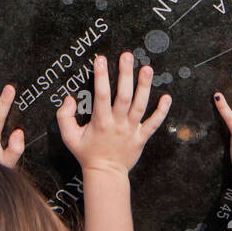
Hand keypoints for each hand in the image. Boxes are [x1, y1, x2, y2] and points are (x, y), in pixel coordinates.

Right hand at [56, 53, 170, 175]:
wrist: (105, 174)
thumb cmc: (87, 154)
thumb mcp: (69, 137)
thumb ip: (64, 117)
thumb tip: (69, 99)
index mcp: (100, 122)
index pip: (100, 95)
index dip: (101, 76)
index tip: (101, 59)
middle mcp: (117, 124)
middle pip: (123, 96)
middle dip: (125, 75)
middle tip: (127, 56)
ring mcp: (131, 130)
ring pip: (140, 105)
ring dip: (144, 87)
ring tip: (147, 68)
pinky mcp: (142, 137)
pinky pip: (154, 123)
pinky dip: (162, 111)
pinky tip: (167, 97)